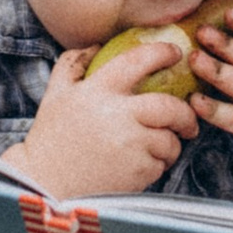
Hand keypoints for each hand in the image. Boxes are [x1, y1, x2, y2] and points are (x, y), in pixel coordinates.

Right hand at [8, 40, 200, 197]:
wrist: (45, 187)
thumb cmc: (50, 139)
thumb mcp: (55, 95)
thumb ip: (72, 64)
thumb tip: (96, 45)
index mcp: (98, 91)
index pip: (137, 60)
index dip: (162, 52)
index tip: (176, 53)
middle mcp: (117, 115)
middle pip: (170, 106)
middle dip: (185, 113)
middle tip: (187, 120)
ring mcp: (130, 146)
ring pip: (169, 140)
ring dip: (169, 145)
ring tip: (159, 148)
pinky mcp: (136, 173)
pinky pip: (160, 165)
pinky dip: (156, 166)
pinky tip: (139, 166)